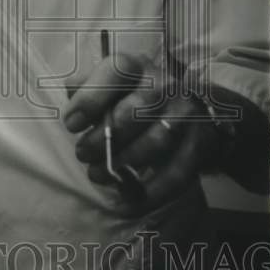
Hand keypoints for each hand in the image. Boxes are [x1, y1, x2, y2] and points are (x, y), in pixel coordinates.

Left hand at [61, 55, 217, 215]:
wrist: (182, 113)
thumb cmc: (130, 99)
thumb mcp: (108, 86)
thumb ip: (86, 87)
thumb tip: (72, 94)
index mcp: (137, 67)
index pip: (117, 71)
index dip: (91, 98)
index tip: (72, 124)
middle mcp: (165, 85)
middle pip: (135, 111)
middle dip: (102, 139)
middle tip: (83, 153)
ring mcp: (185, 114)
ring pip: (156, 142)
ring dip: (122, 163)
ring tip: (97, 174)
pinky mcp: (198, 143)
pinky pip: (177, 172)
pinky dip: (150, 192)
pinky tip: (126, 202)